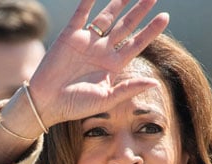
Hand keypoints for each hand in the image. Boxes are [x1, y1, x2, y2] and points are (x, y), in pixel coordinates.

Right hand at [28, 0, 168, 126]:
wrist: (46, 103)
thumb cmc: (75, 105)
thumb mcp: (106, 99)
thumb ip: (128, 89)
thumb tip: (154, 83)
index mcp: (113, 65)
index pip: (136, 43)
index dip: (151, 30)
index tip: (165, 17)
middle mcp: (102, 51)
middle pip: (126, 26)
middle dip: (139, 11)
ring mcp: (87, 42)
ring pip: (107, 17)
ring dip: (119, 3)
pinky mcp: (70, 36)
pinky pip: (81, 13)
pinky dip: (88, 0)